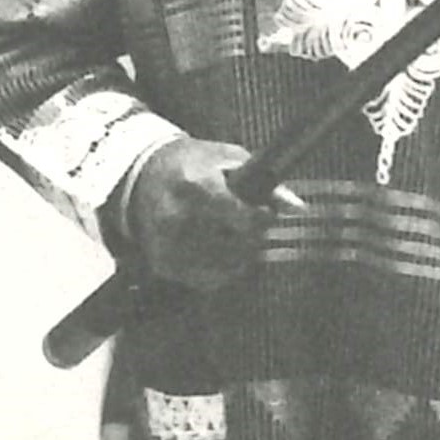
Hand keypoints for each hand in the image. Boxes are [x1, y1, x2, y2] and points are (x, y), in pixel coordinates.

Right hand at [118, 138, 272, 291]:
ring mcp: (168, 244)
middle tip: (251, 225)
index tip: (264, 213)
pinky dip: (222, 269)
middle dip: (252, 236)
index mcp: (194, 186)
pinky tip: (219, 250)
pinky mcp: (164, 263)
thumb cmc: (192, 164)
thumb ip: (265, 182)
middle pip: (236, 244)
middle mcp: (177, 217)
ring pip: (226, 265)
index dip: (260, 219)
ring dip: (240, 255)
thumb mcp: (229, 159)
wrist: (142, 177)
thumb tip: (297, 207)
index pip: (240, 216)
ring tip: (234, 235)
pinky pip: (208, 279)